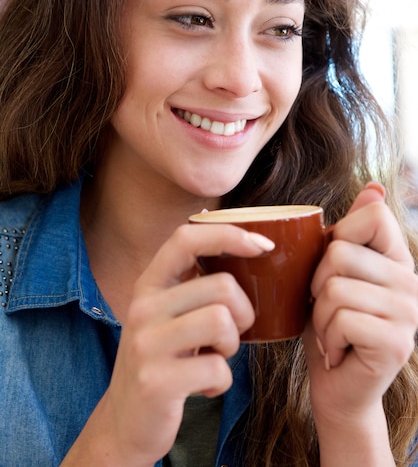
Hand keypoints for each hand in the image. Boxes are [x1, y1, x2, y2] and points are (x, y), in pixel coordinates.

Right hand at [67, 224, 266, 465]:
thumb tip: (252, 250)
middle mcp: (143, 307)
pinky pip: (218, 368)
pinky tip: (204, 385)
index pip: (186, 238)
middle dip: (243, 313)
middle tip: (228, 335)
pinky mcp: (156, 381)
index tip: (262, 246)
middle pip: (222, 286)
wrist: (125, 423)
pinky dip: (222, 381)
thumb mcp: (169, 314)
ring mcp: (146, 344)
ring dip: (232, 345)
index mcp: (149, 284)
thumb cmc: (164, 360)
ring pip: (222, 321)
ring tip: (215, 356)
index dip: (228, 234)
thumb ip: (196, 286)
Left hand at [304, 183, 417, 428]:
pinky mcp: (397, 342)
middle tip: (328, 310)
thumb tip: (374, 187)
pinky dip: (327, 338)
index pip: (373, 215)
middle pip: (340, 253)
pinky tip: (339, 350)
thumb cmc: (330, 324)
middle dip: (317, 285)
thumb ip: (351, 232)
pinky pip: (341, 320)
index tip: (334, 268)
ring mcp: (408, 312)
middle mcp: (411, 281)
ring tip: (333, 332)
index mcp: (396, 258)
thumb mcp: (333, 273)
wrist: (337, 386)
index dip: (339, 235)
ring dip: (320, 317)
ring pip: (335, 289)